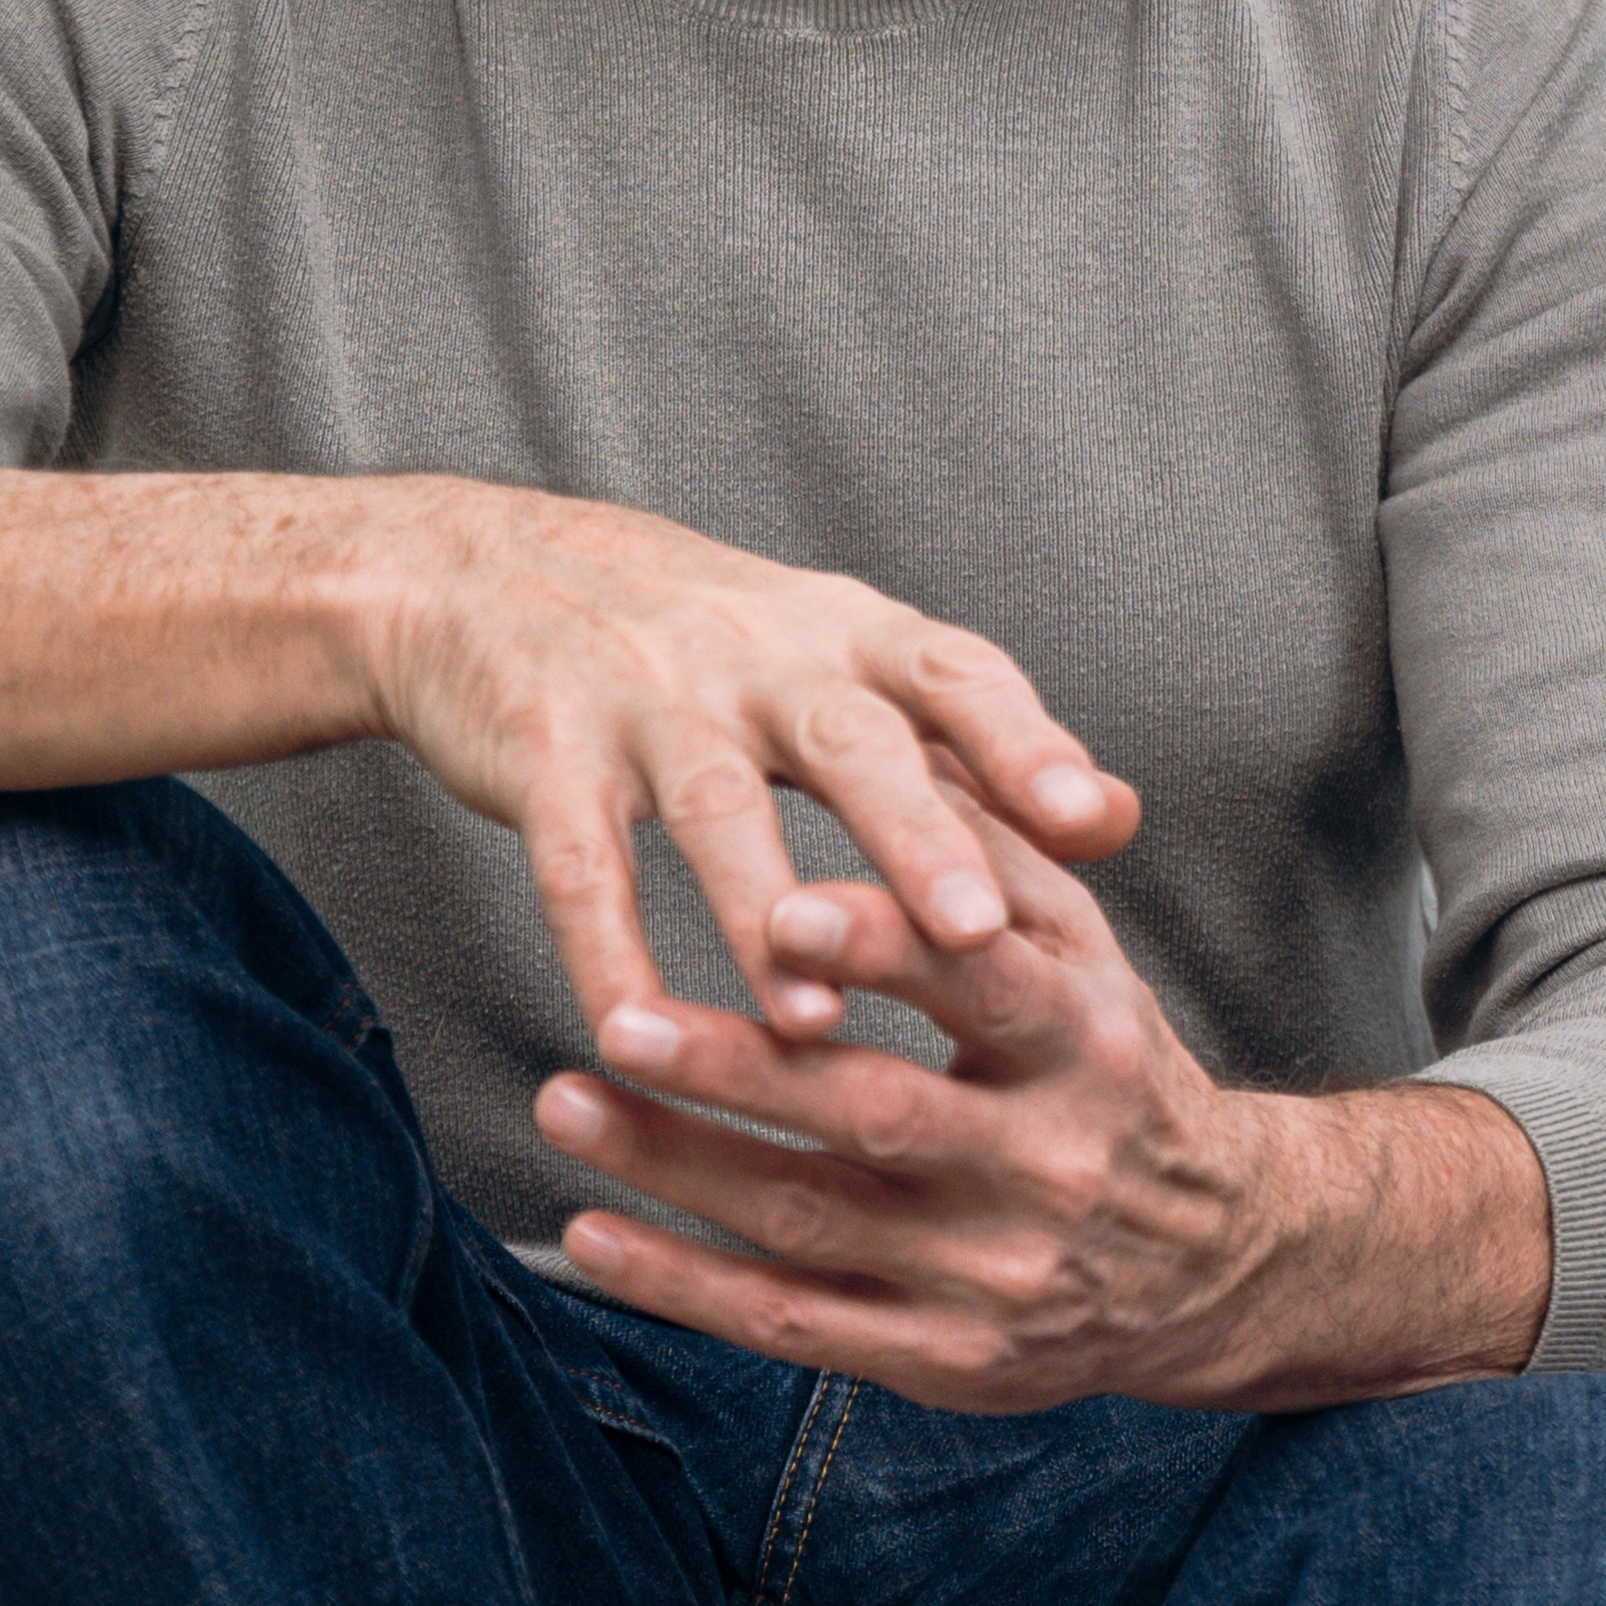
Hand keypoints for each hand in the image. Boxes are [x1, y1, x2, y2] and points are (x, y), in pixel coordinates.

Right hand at [347, 480, 1130, 1039]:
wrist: (483, 572)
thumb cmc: (707, 644)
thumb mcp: (843, 662)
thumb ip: (973, 746)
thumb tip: (1123, 820)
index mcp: (847, 634)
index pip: (957, 675)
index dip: (1028, 744)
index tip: (1095, 821)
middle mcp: (757, 655)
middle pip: (849, 741)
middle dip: (916, 836)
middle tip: (977, 929)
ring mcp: (645, 699)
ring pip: (713, 807)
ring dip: (763, 916)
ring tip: (812, 1026)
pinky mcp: (543, 752)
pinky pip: (578, 860)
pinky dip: (604, 949)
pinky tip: (634, 1033)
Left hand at [533, 777, 1548, 1409]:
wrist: (1215, 1263)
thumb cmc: (1117, 1074)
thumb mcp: (1094, 959)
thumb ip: (1001, 861)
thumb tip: (910, 743)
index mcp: (1087, 1043)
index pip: (983, 985)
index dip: (880, 944)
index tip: (775, 902)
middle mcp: (1047, 1163)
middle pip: (876, 1114)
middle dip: (740, 1066)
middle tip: (618, 1017)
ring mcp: (991, 1273)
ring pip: (812, 1220)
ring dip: (678, 1165)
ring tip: (563, 1101)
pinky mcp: (945, 1362)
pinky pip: (794, 1324)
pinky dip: (684, 1283)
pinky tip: (593, 1234)